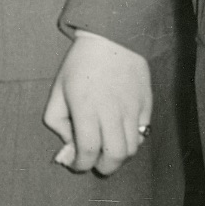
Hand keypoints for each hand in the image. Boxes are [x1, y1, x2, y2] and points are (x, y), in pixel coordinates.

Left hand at [43, 30, 151, 175]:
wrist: (111, 38)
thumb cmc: (79, 65)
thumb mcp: (57, 90)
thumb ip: (57, 122)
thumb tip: (68, 148)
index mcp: (86, 109)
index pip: (88, 151)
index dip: (81, 165)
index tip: (75, 164)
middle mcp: (112, 112)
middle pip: (115, 157)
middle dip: (103, 167)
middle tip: (94, 162)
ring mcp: (133, 109)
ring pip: (133, 149)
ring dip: (119, 157)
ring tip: (108, 149)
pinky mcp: (147, 105)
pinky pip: (144, 134)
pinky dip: (133, 141)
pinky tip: (121, 133)